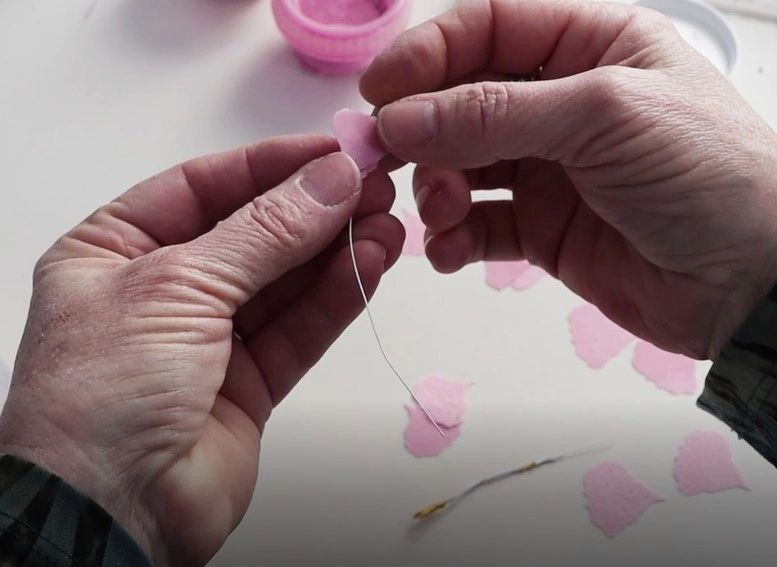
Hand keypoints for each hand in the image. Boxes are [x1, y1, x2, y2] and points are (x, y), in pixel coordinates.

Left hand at [0, 137, 402, 564]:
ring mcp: (208, 340)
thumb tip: (329, 182)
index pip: (205, 187)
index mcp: (115, 250)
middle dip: (314, 208)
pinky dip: (336, 296)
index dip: (272, 166)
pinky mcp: (248, 383)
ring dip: (336, 249)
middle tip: (373, 183)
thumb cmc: (101, 395)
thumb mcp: (178, 287)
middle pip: (254, 232)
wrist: (110, 515)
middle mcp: (162, 291)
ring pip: (285, 282)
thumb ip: (264, 233)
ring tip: (386, 220)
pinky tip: (371, 262)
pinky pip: (299, 328)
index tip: (333, 151)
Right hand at [361, 0, 776, 358]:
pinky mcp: (541, 228)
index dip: (428, 52)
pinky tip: (451, 252)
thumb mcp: (602, 116)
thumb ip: (494, 114)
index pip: (488, 26)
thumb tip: (399, 118)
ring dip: (435, 188)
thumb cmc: (704, 173)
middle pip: (462, 98)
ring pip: (460, 165)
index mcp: (589, 44)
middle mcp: (561, 101)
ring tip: (441, 213)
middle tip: (384, 159)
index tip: (379, 90)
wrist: (751, 283)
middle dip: (421, 129)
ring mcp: (548, 168)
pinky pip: (478, 224)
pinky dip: (454, 238)